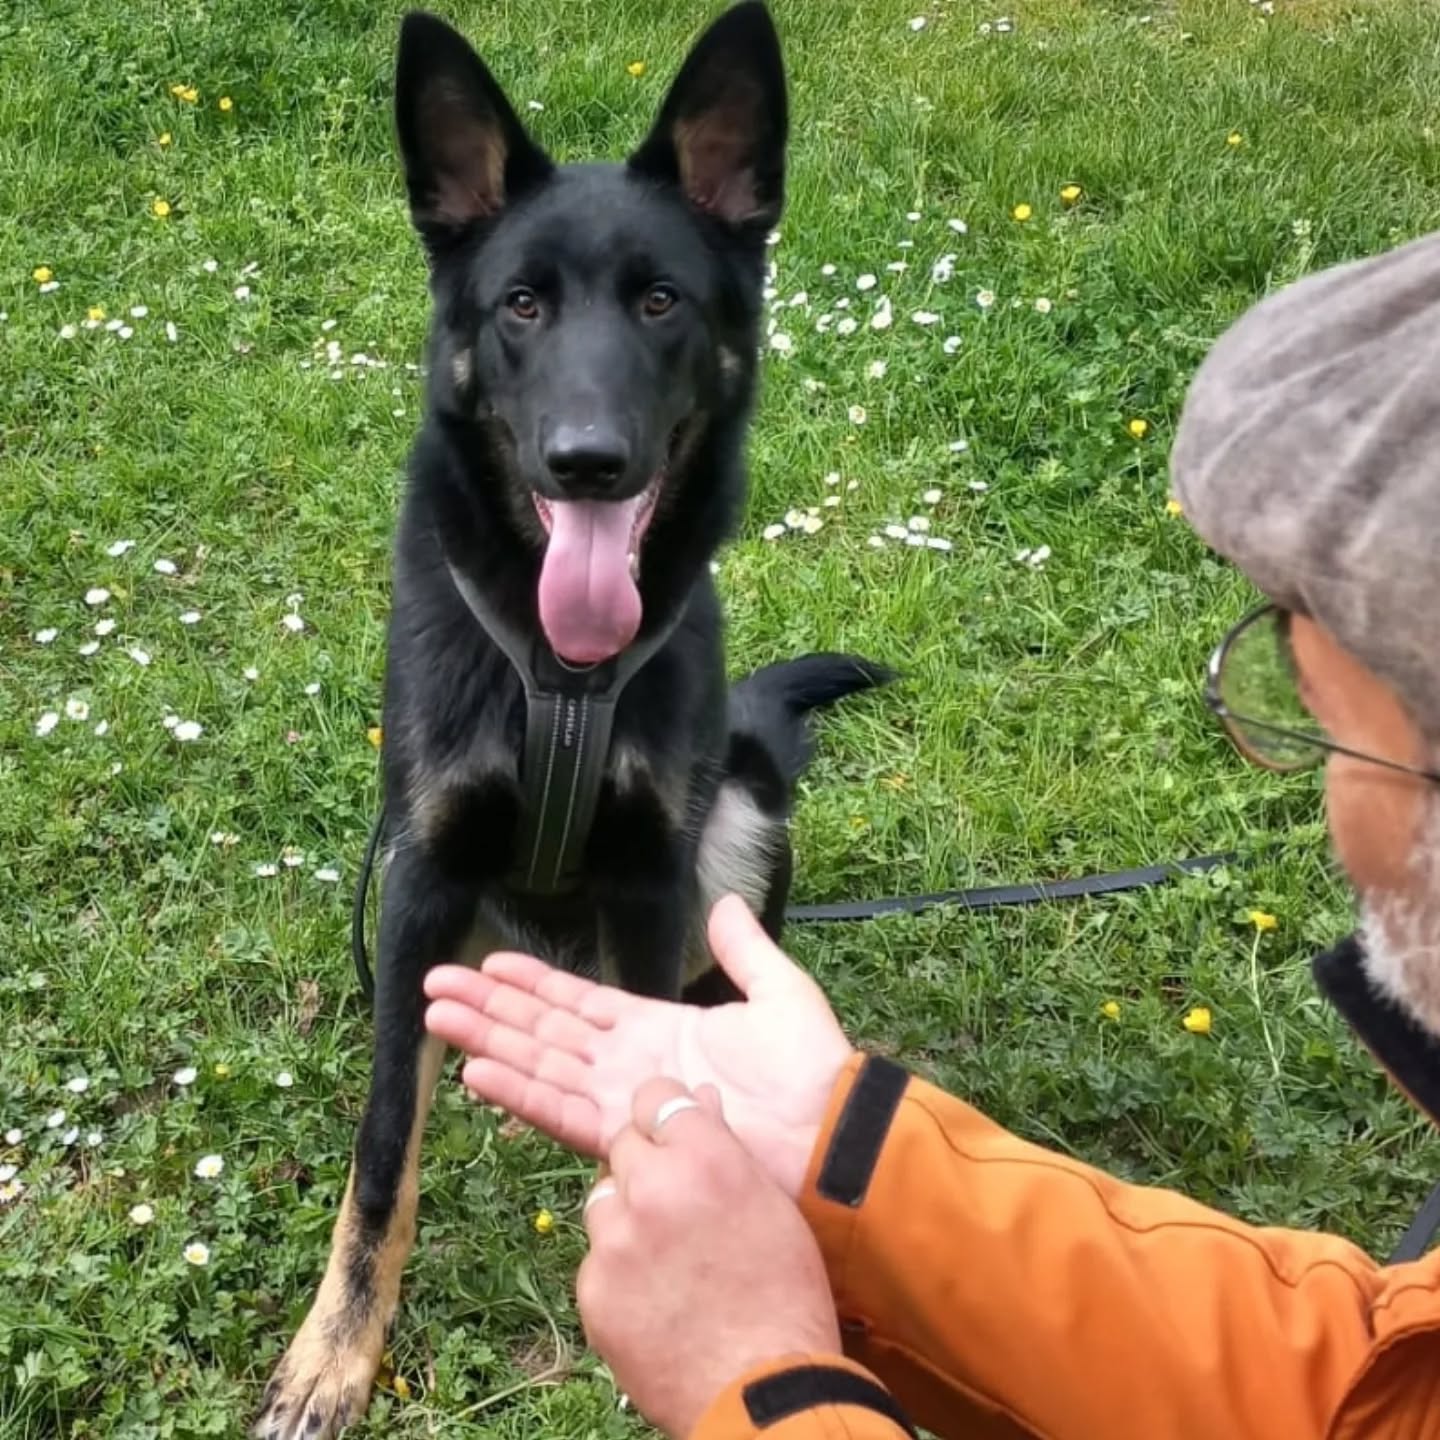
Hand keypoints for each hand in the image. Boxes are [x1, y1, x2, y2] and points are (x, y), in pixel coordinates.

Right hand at [424, 895, 853, 1196]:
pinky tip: (477, 1074)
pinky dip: (519, 1092)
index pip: (579, 1001)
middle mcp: (627, 1064)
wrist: (829, 1135)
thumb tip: (725, 903)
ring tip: (437, 1019)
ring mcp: (622, 1098)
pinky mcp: (626, 1133)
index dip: (533, 983)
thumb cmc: (810, 1069)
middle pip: (544, 1030)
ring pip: (540, 1064)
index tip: (488, 963)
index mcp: (656, 1028)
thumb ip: (744, 950)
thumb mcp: (778, 992)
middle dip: (489, 1008)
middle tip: (434, 986)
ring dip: (488, 1042)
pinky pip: (562, 1109)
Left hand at [578, 1077, 841, 1437]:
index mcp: (704, 1158)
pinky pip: (596, 1258)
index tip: (668, 1134)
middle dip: (645, 1165)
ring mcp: (615, 1240)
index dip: (662, 1115)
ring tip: (668, 1255)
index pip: (656, 1097)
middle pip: (624, 1146)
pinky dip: (617, 1270)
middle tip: (675, 1202)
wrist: (762, 1391)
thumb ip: (726, 1148)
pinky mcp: (593, 1289)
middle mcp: (652, 1187)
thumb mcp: (771, 1205)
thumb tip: (699, 1102)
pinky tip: (655, 1296)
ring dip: (627, 1215)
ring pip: (604, 1201)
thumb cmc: (785, 1295)